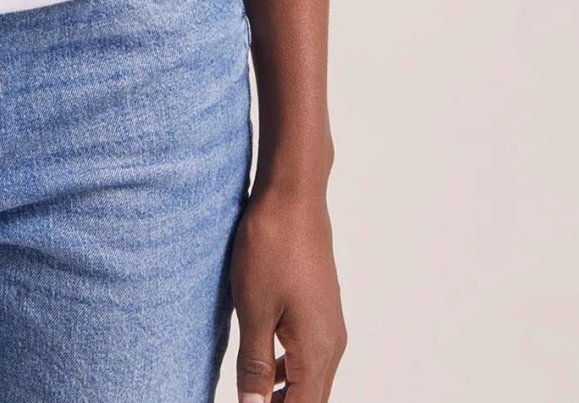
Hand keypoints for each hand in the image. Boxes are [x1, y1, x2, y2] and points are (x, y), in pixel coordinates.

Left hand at [231, 180, 346, 400]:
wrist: (293, 196)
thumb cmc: (271, 247)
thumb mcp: (254, 310)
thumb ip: (254, 365)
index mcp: (317, 351)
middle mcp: (331, 344)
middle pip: (311, 399)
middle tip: (247, 401)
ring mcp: (329, 326)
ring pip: (311, 380)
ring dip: (284, 395)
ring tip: (252, 397)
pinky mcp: (320, 310)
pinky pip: (308, 356)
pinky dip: (288, 371)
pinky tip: (265, 367)